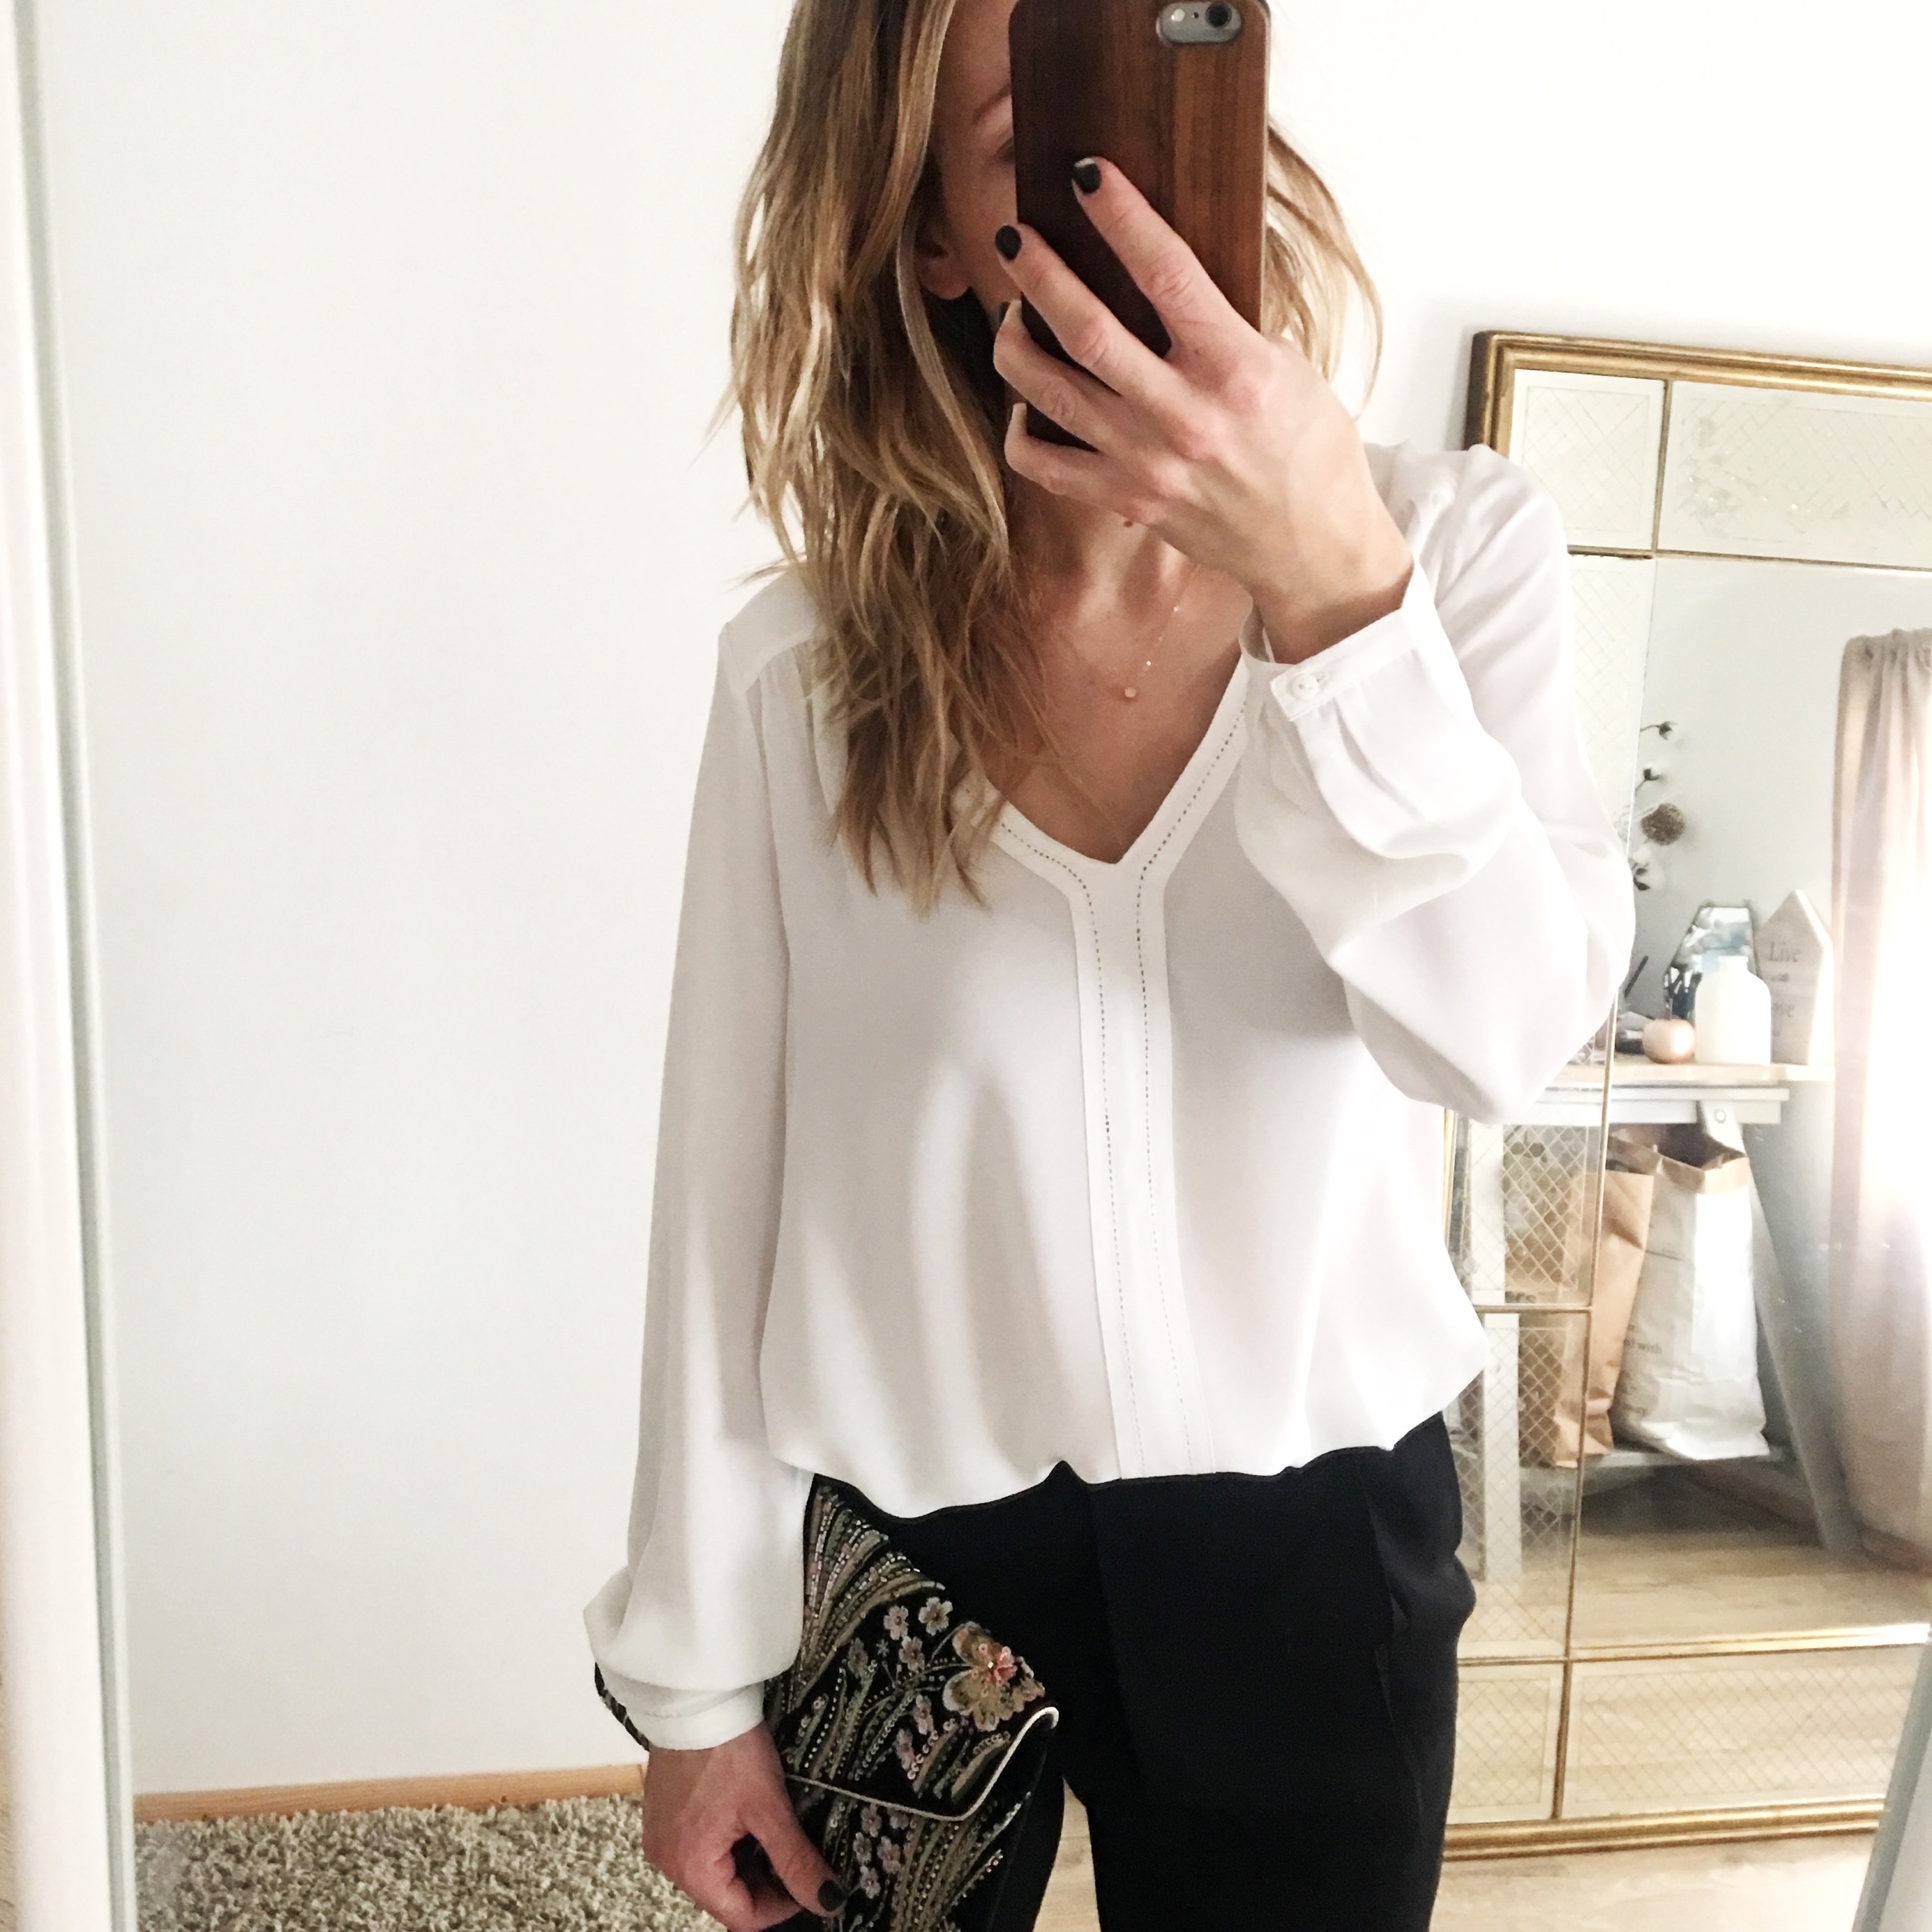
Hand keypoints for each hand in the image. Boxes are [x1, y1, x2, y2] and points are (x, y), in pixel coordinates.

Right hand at [640, 1723, 845, 1930]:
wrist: (695, 1697)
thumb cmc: (730, 1751)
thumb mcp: (769, 1807)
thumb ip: (797, 1860)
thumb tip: (828, 1902)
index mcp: (690, 1868)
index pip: (741, 1916)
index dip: (782, 1907)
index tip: (811, 1884)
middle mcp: (668, 1862)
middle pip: (725, 1895)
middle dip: (765, 1882)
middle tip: (798, 1855)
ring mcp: (661, 1838)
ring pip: (714, 1871)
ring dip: (747, 1861)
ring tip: (774, 1829)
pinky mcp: (663, 1814)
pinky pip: (699, 1846)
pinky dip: (727, 1841)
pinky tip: (747, 1815)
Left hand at [991, 159, 1412, 663]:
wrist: (1312, 545)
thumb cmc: (1309, 451)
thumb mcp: (1289, 368)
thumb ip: (1227, 328)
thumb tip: (1169, 275)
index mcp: (1237, 370)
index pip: (1168, 274)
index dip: (1122, 217)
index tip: (1089, 176)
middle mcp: (1185, 416)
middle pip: (1089, 332)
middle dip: (1041, 275)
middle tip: (1014, 239)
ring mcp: (1149, 463)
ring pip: (1052, 393)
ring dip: (1016, 344)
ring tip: (1010, 312)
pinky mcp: (1127, 500)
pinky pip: (1046, 466)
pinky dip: (1021, 431)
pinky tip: (1025, 402)